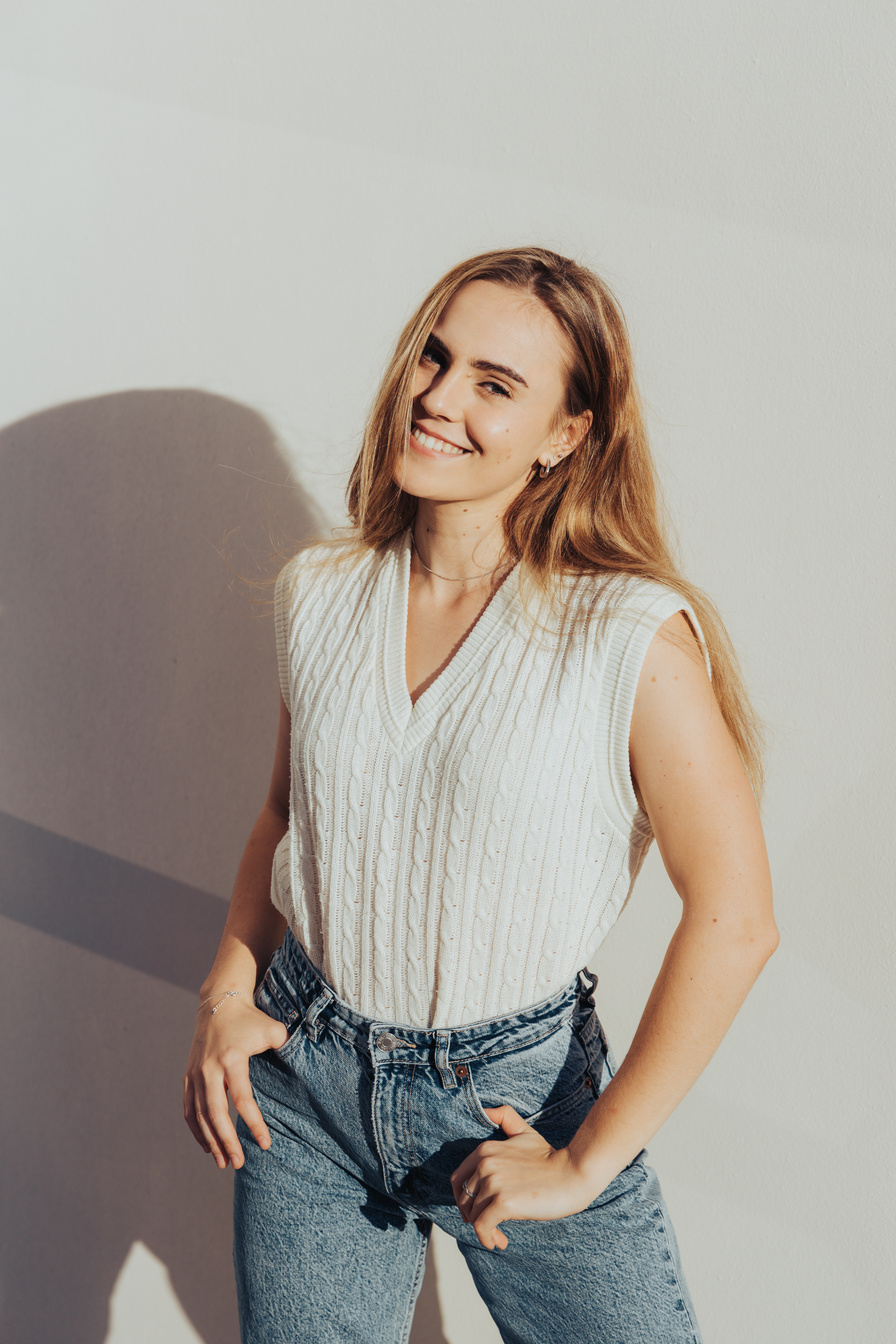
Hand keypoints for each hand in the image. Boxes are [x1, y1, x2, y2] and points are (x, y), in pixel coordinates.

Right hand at [183, 994, 287, 1168]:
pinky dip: (197, 1129)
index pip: (242, 1098)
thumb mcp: (273, 1028)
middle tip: (239, 1164)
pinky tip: (207, 1146)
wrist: (220, 1003)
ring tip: (223, 1162)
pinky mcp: (189, 1076)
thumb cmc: (251, 1018)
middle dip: (227, 1141)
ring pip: (200, 1115)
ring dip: (211, 1141)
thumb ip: (287, 1047)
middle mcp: (210, 1068)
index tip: (265, 1144)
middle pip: (216, 1113)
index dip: (254, 1123)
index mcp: (232, 1059)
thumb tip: (304, 1066)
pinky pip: (189, 1108)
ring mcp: (196, 1073)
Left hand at [450, 1105, 601, 1249]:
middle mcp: (485, 1164)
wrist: (574, 1173)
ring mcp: (493, 1183)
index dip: (464, 1198)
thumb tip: (485, 1110)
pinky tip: (499, 1242)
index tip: (476, 1210)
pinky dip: (487, 1238)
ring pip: (474, 1215)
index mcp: (485, 1150)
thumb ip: (505, 1118)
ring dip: (484, 1231)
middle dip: (474, 1216)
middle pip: (464, 1200)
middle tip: (490, 1227)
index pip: (458, 1179)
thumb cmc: (550, 1157)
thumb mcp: (524, 1132)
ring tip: (499, 1237)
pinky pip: (482, 1227)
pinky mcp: (503, 1203)